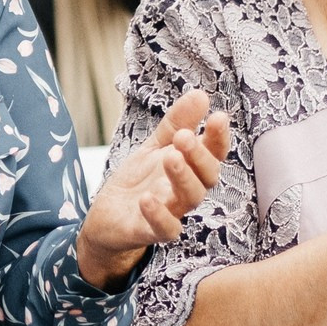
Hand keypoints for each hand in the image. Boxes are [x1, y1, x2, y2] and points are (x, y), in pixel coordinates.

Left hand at [77, 89, 229, 286]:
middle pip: (207, 177)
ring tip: (170, 158)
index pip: (213, 153)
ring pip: (190, 199)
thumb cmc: (139, 180)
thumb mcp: (155, 146)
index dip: (219, 138)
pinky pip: (165, 229)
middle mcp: (185, 190)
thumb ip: (176, 123)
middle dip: (199, 156)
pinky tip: (147, 198)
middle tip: (183, 137)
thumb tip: (202, 94)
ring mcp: (171, 211)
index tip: (219, 117)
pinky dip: (159, 215)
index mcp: (190, 168)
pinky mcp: (150, 231)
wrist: (107, 215)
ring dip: (183, 178)